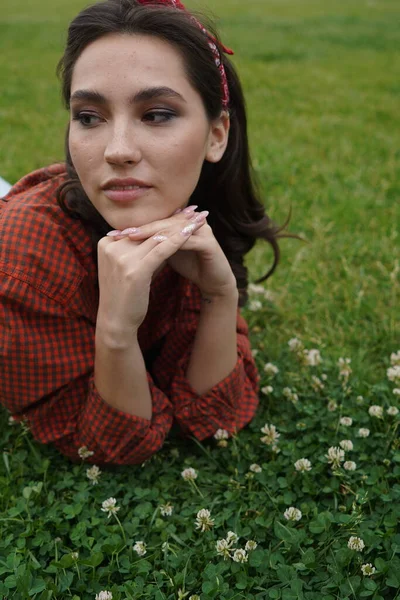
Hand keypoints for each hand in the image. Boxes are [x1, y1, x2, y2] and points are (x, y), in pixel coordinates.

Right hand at [96, 209, 207, 336]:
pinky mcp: (135, 270)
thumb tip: (165, 235)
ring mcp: (121, 257)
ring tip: (197, 220)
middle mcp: (111, 246)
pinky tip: (191, 233)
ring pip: (157, 237)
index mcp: (106, 242)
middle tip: (194, 211)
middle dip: (174, 220)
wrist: (116, 321)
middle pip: (149, 230)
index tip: (182, 211)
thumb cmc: (125, 295)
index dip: (163, 219)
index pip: (141, 228)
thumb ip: (143, 250)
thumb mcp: (130, 267)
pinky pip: (161, 250)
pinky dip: (178, 241)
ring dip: (180, 228)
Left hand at [115, 210, 236, 298]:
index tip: (113, 235)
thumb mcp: (165, 254)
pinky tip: (155, 249)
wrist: (213, 283)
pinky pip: (187, 240)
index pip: (155, 221)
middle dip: (140, 228)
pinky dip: (170, 244)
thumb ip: (151, 245)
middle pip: (162, 222)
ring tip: (133, 237)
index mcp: (180, 222)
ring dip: (152, 233)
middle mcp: (191, 221)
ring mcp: (202, 229)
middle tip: (120, 233)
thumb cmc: (188, 266)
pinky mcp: (209, 242)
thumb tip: (123, 241)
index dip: (135, 227)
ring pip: (172, 229)